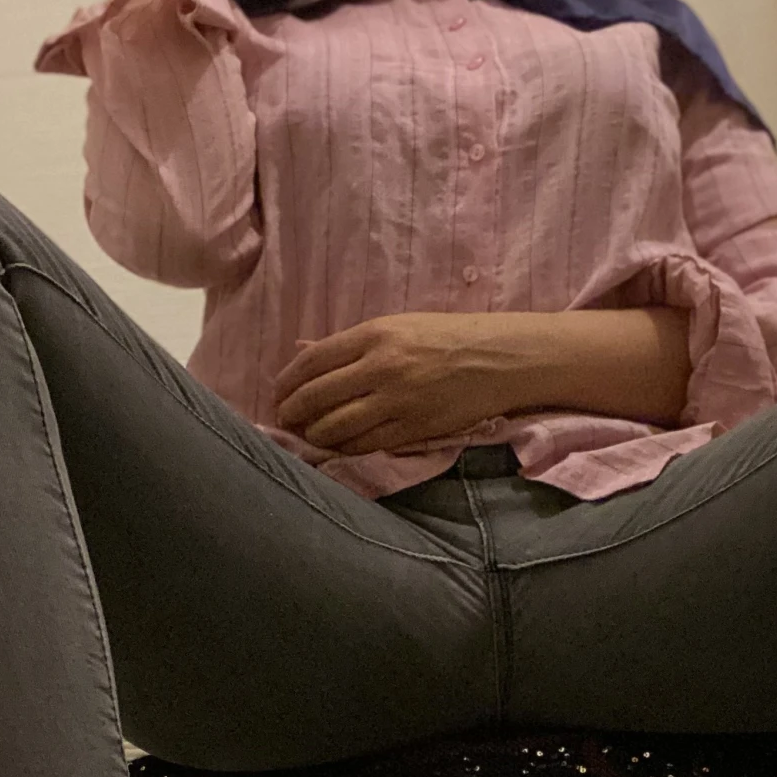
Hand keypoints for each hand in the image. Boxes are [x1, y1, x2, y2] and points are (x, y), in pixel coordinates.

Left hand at [272, 311, 549, 453]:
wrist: (499, 359)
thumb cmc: (446, 338)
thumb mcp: (397, 327)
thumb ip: (352, 345)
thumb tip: (304, 352)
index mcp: (375, 334)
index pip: (313, 360)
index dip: (287, 381)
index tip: (278, 392)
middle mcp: (382, 366)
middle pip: (317, 396)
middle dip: (292, 411)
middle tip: (284, 420)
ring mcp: (398, 400)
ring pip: (336, 426)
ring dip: (314, 435)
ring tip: (308, 436)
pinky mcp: (413, 428)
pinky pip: (366, 444)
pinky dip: (344, 449)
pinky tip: (337, 447)